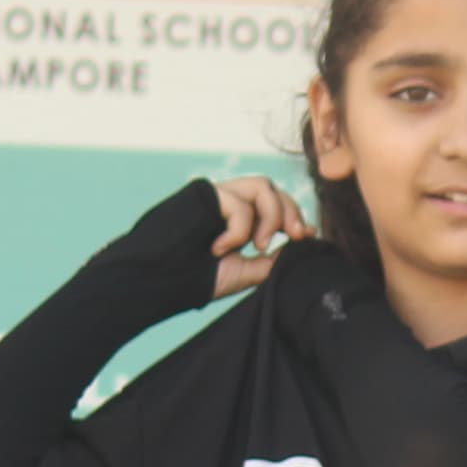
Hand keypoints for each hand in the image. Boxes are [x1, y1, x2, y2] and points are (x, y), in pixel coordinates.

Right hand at [209, 176, 306, 297]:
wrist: (160, 280)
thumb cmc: (197, 280)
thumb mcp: (246, 272)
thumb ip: (272, 260)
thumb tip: (303, 245)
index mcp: (240, 220)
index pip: (277, 204)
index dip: (296, 217)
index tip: (306, 237)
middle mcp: (230, 203)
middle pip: (274, 190)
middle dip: (292, 212)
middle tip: (295, 237)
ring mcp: (218, 195)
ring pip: (263, 186)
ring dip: (271, 217)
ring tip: (258, 246)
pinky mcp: (206, 193)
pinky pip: (240, 203)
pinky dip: (239, 229)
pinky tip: (220, 248)